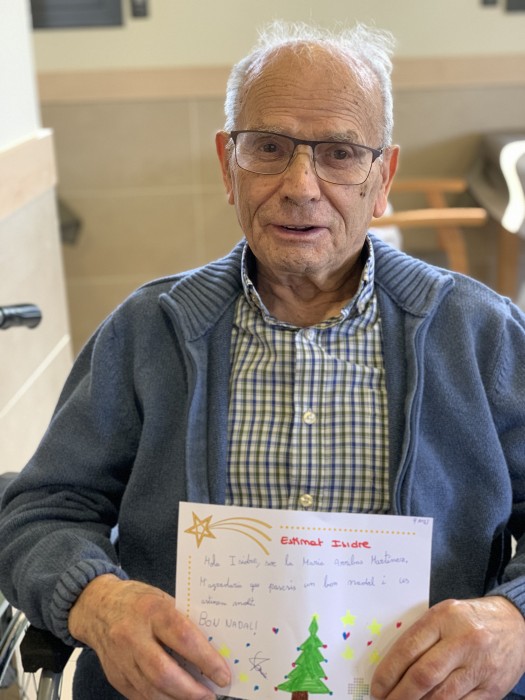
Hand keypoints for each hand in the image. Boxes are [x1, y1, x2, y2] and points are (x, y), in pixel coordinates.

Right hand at [68, 574, 229, 699]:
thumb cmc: (139, 601)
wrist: (98, 606)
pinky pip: (140, 696)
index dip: (207, 660)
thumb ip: (183, 622)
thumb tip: (212, 650)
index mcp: (152, 611)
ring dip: (178, 699)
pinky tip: (175, 698)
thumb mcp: (163, 600)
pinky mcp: (115, 676)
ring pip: (152, 690)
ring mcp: (121, 659)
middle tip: (210, 695)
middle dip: (192, 691)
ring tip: (197, 698)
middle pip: (164, 673)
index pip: (184, 638)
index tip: (224, 675)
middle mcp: (133, 636)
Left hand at [371, 596, 524, 699]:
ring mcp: (480, 666)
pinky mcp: (493, 688)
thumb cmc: (469, 619)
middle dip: (400, 695)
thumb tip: (390, 668)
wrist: (514, 623)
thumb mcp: (443, 615)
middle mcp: (463, 640)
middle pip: (423, 675)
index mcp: (444, 618)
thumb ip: (420, 637)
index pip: (408, 649)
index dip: (388, 672)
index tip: (377, 687)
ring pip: (442, 696)